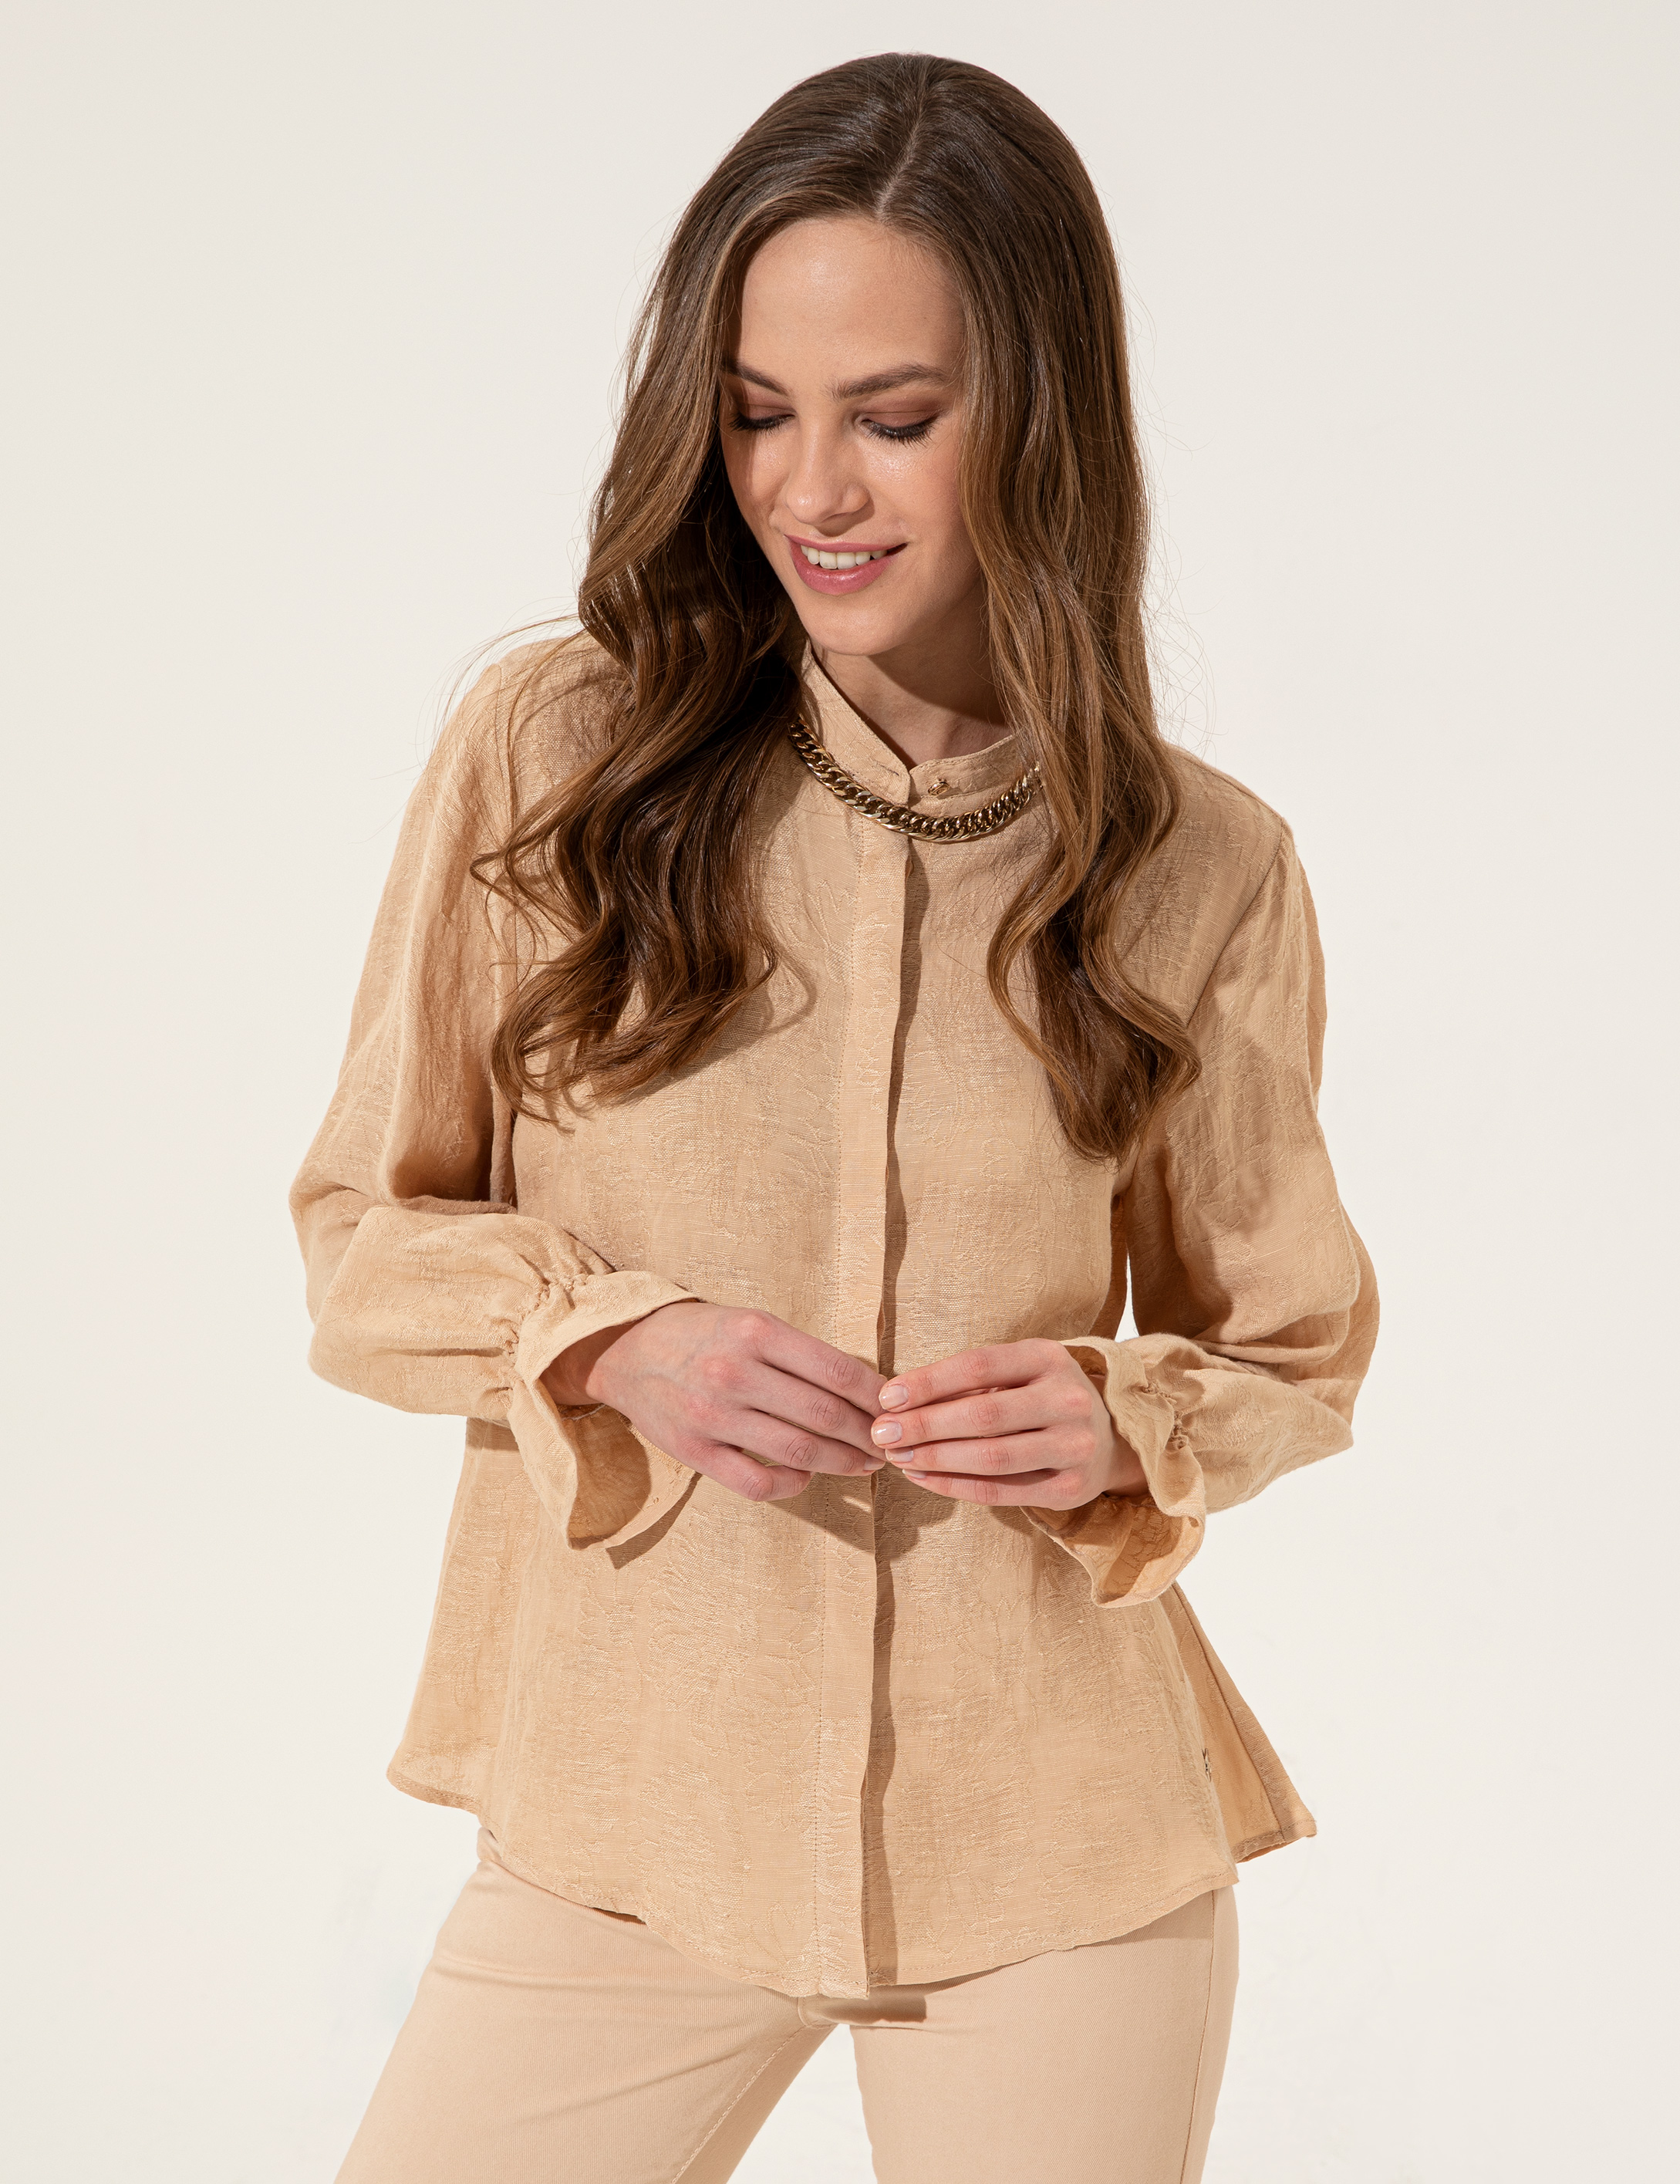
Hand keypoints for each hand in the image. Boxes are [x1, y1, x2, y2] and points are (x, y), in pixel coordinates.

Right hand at [542, 1301, 887, 1503]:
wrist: (626, 1352)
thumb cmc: (702, 1335)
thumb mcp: (750, 1322)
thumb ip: (799, 1352)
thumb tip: (864, 1387)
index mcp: (756, 1331)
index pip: (837, 1369)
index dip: (876, 1395)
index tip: (896, 1408)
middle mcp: (736, 1372)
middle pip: (824, 1415)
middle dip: (867, 1435)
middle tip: (890, 1444)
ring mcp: (713, 1415)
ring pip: (798, 1451)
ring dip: (842, 1463)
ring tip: (863, 1464)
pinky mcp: (695, 1451)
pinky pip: (757, 1482)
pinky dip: (791, 1484)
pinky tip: (804, 1475)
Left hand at [867, 1340, 1148, 1507]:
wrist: (1109, 1440)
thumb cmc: (1041, 1399)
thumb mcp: (1018, 1372)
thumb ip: (969, 1384)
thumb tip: (896, 1402)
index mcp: (1050, 1358)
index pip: (980, 1366)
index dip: (928, 1382)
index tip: (886, 1397)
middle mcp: (1068, 1399)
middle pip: (983, 1414)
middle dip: (924, 1426)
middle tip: (882, 1434)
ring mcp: (1075, 1446)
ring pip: (991, 1457)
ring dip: (935, 1459)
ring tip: (897, 1458)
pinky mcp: (1071, 1488)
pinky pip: (1001, 1491)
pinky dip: (954, 1486)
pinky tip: (923, 1477)